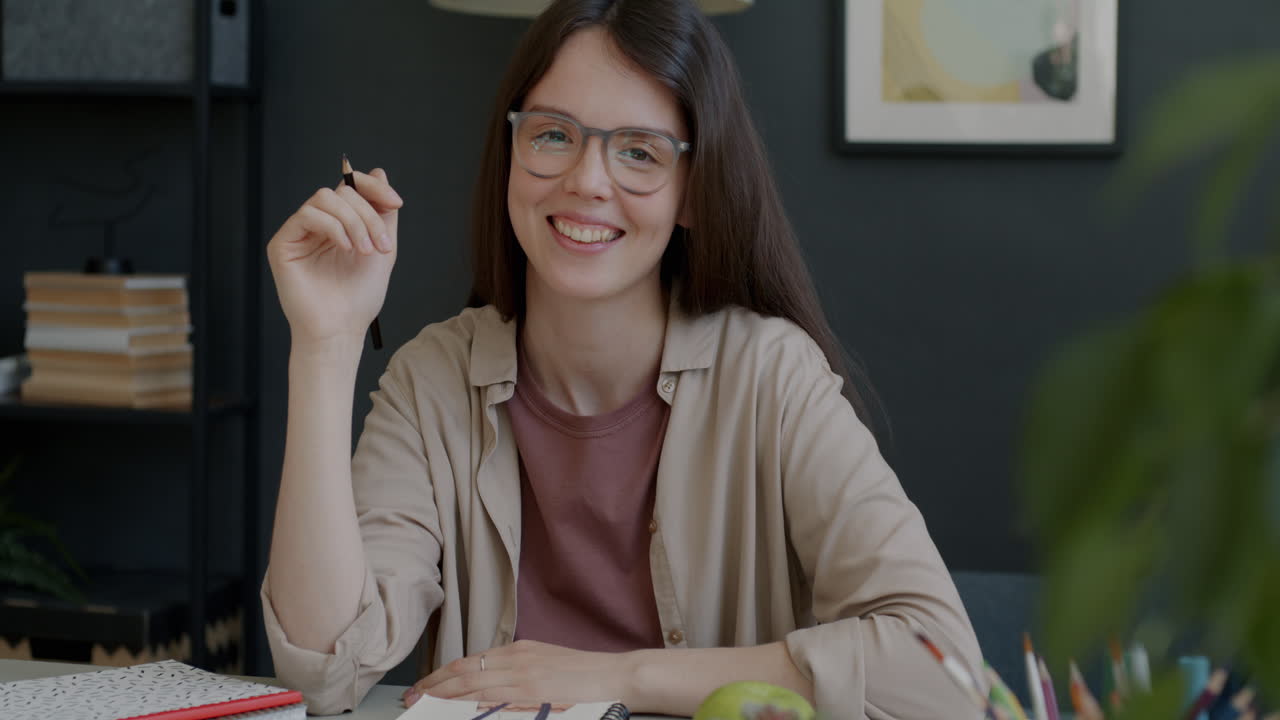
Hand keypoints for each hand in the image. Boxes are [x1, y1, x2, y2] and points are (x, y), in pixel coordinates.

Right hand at [266, 167, 402, 346]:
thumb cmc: (359, 296)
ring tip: (363, 250)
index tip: (396, 202)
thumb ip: (383, 212)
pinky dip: (332, 226)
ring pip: (325, 198)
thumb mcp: (382, 248)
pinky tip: (345, 248)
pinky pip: (307, 215)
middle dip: (368, 214)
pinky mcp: (283, 243)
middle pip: (342, 192)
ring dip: (352, 221)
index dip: (374, 187)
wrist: (342, 328)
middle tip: (381, 244)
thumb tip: (379, 172)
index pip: (351, 188)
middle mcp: (318, 225)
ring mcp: (299, 233)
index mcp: (340, 224)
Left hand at [403, 640, 631, 707]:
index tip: (423, 685)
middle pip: (463, 672)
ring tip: (420, 706)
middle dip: (432, 686)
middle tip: (410, 697)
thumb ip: (520, 668)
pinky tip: (453, 713)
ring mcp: (524, 677)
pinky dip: (468, 707)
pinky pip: (491, 701)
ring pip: (471, 686)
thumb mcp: (548, 661)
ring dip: (441, 698)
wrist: (618, 675)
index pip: (470, 661)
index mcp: (519, 650)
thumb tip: (493, 679)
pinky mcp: (533, 693)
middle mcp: (517, 659)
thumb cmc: (588, 673)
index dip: (442, 675)